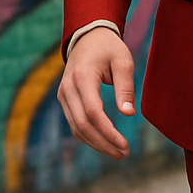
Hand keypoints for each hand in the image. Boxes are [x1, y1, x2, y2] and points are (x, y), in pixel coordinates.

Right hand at [57, 28, 134, 158]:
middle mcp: (68, 89)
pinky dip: (89, 136)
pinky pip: (75, 124)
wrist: (87, 37)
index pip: (93, 113)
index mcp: (82, 78)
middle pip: (83, 125)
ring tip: (117, 153)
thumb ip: (125, 87)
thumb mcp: (123, 61)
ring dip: (96, 143)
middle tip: (123, 154)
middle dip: (103, 143)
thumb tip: (128, 114)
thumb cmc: (108, 48)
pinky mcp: (65, 100)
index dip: (108, 133)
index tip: (125, 145)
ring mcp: (63, 95)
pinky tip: (105, 143)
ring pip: (77, 128)